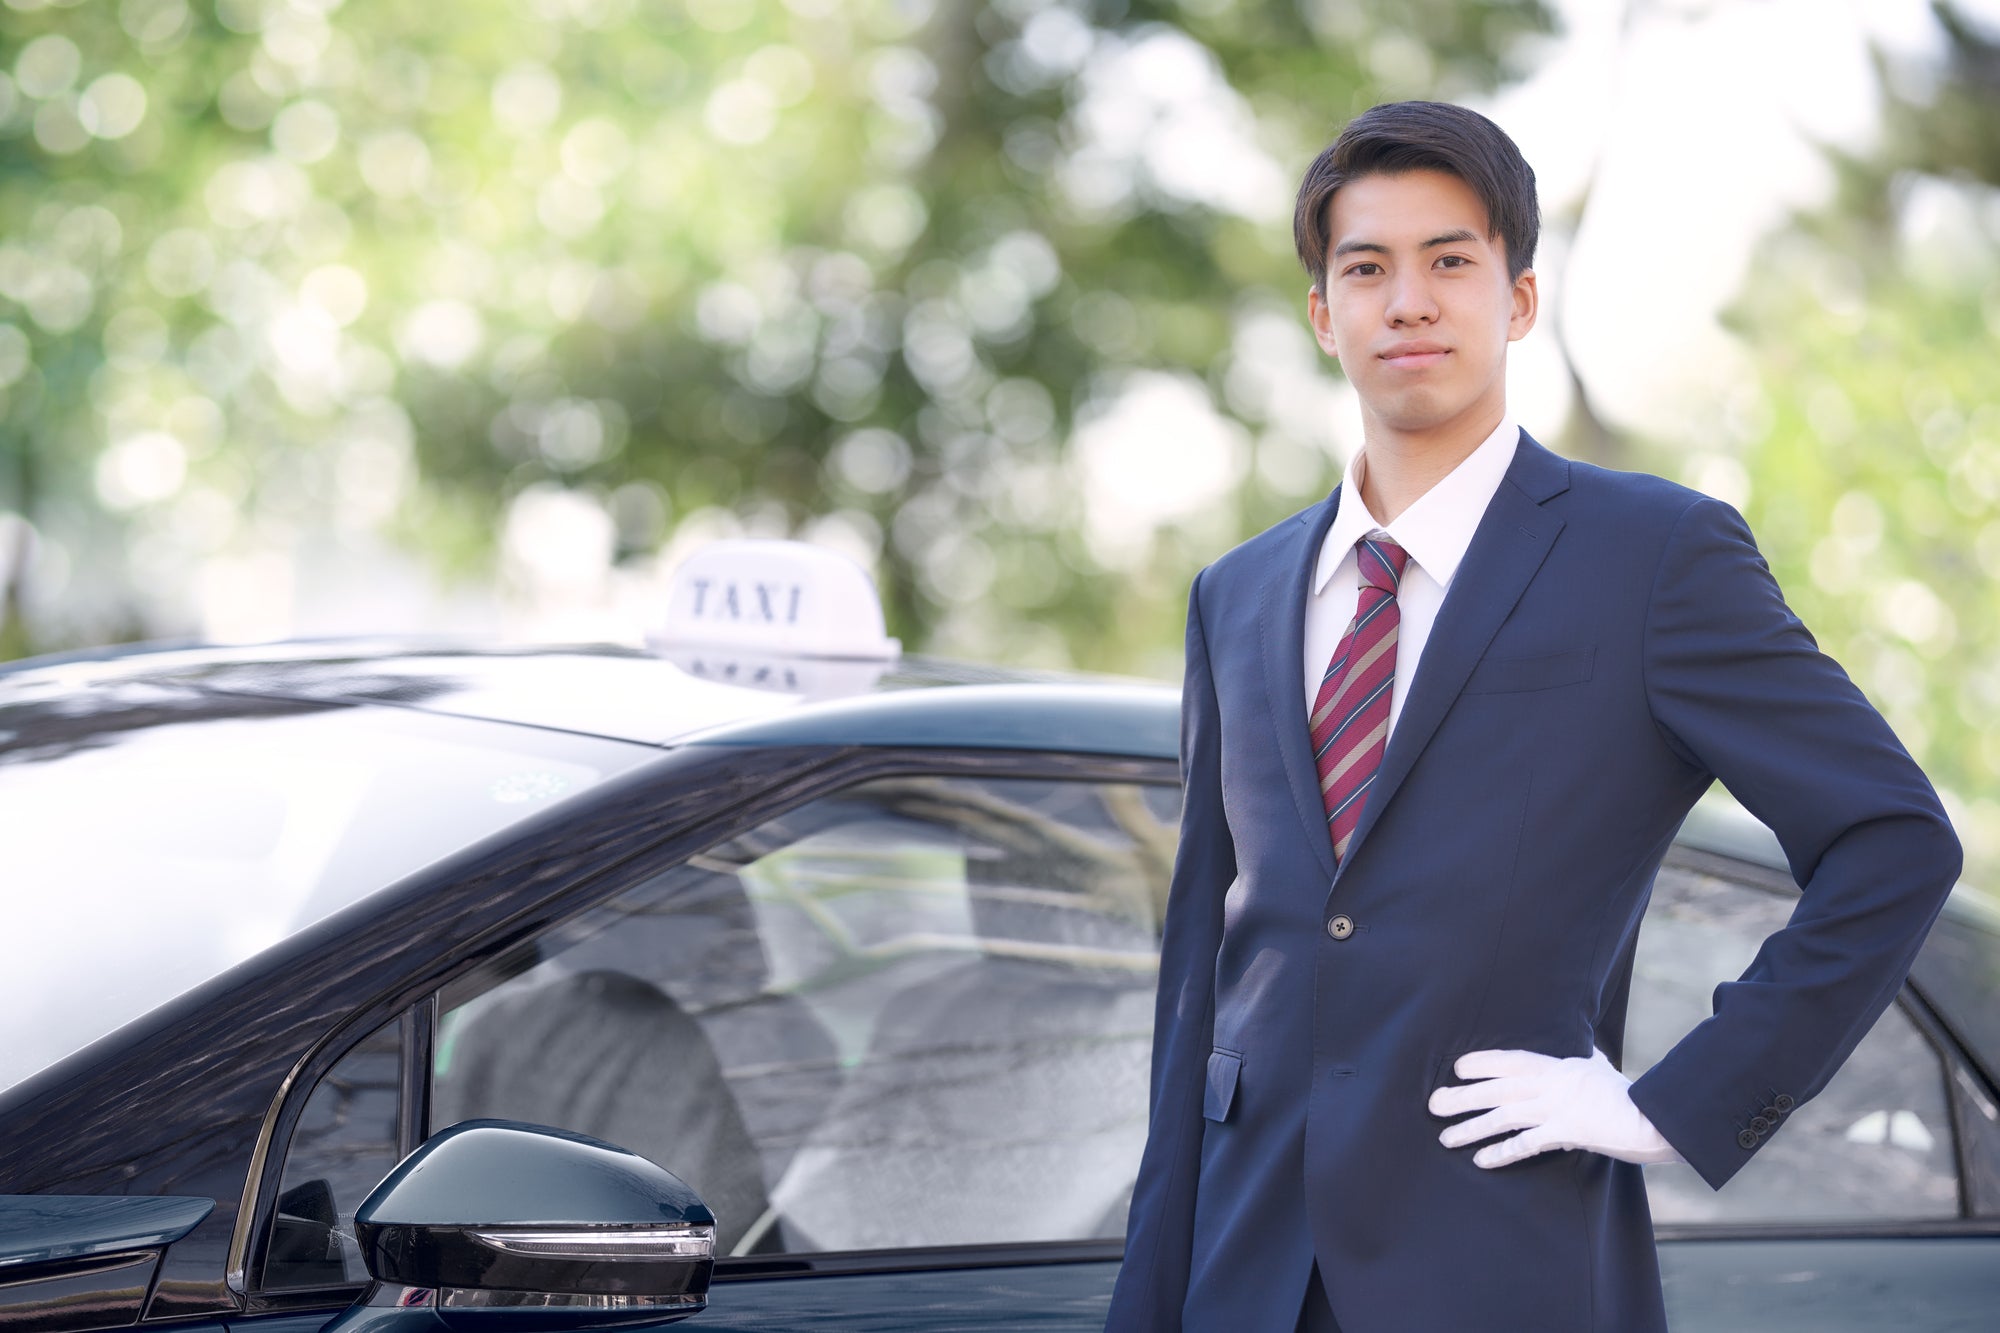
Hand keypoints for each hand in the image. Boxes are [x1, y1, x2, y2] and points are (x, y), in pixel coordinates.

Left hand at [1428, 1045, 1686, 1167]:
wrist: (1655, 1119)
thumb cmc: (1629, 1095)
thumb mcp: (1601, 1067)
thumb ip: (1586, 1058)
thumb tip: (1584, 1045)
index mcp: (1559, 1066)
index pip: (1512, 1061)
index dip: (1483, 1063)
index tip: (1456, 1069)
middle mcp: (1553, 1084)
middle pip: (1498, 1089)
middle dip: (1463, 1097)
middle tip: (1433, 1104)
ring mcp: (1558, 1108)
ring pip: (1504, 1116)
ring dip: (1473, 1127)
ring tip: (1446, 1137)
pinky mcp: (1568, 1132)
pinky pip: (1526, 1144)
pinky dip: (1502, 1152)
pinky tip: (1481, 1160)